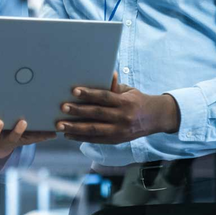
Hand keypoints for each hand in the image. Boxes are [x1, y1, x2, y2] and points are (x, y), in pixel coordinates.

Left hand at [55, 72, 179, 143]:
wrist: (155, 118)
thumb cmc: (137, 100)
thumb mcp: (129, 90)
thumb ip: (114, 86)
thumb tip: (105, 74)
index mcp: (125, 102)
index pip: (104, 97)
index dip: (89, 94)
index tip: (74, 91)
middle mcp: (122, 117)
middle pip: (97, 114)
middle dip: (78, 111)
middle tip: (62, 108)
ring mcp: (119, 131)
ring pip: (94, 130)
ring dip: (75, 128)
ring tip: (60, 126)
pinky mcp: (116, 140)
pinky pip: (96, 140)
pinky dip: (81, 138)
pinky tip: (69, 135)